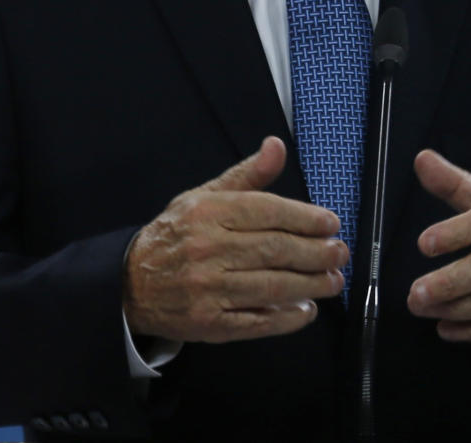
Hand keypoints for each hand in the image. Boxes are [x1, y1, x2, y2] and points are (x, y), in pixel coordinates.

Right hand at [123, 136, 347, 343]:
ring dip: (309, 285)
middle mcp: (209, 249)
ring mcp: (208, 289)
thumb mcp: (206, 195)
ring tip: (333, 280)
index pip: (268, 212)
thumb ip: (247, 175)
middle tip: (340, 252)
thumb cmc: (177, 233)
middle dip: (315, 252)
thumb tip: (276, 146)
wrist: (130, 282)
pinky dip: (284, 318)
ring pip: (270, 286)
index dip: (306, 218)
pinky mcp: (208, 323)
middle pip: (274, 249)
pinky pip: (255, 322)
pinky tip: (305, 311)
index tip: (331, 223)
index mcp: (210, 212)